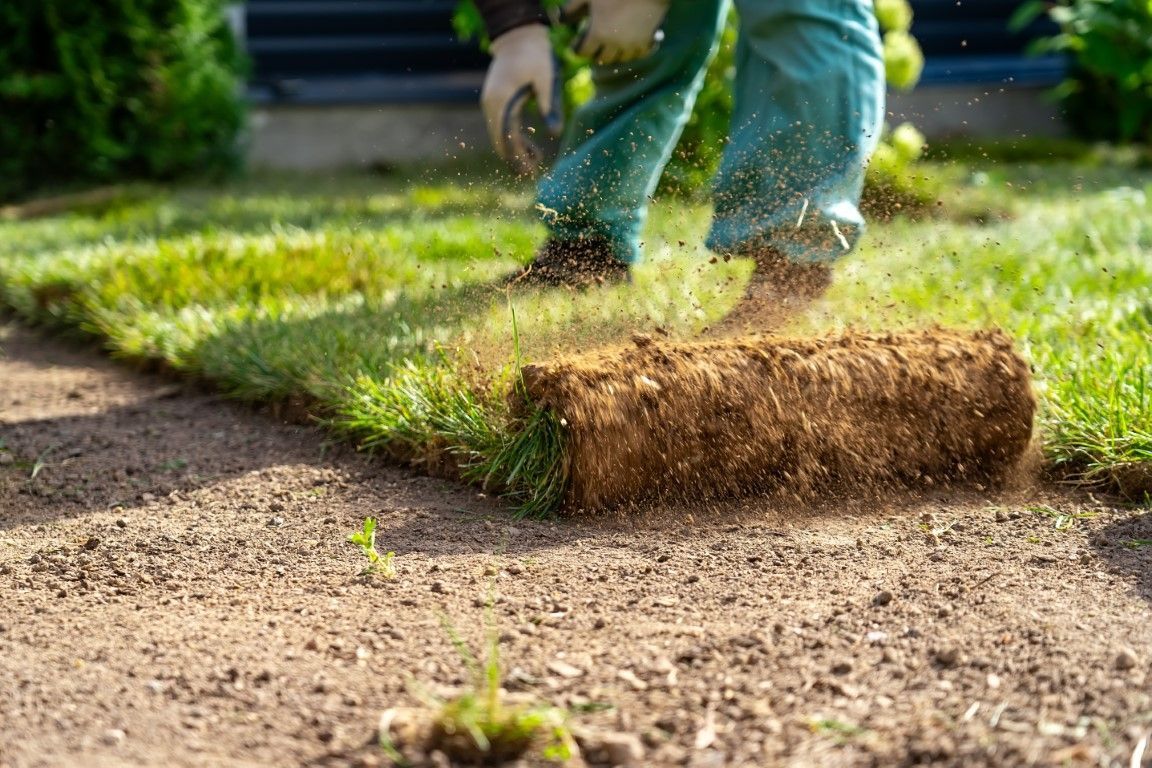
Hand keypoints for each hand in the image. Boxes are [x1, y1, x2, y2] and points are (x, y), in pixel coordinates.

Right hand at [481, 24, 562, 174]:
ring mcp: (491, 103)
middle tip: (530, 175)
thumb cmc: (535, 55)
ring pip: (499, 136)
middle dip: (514, 159)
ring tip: (533, 164)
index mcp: (501, 100)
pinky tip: (530, 148)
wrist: (518, 35)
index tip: (529, 170)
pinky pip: (502, 127)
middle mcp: (491, 104)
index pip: (505, 136)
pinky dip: (513, 139)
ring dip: (514, 151)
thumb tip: (556, 133)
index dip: (516, 155)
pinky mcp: (495, 102)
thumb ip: (550, 105)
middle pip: (499, 140)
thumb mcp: (547, 78)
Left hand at [563, 0, 668, 64]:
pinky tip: (631, 44)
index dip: (578, 48)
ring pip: (620, 59)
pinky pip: (639, 55)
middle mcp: (614, 45)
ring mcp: (631, 46)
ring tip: (612, 43)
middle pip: (601, 59)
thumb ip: (572, 9)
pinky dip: (634, 52)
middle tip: (594, 44)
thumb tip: (557, 20)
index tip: (576, 44)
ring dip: (614, 53)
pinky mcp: (647, 42)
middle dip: (595, 52)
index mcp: (597, 34)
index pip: (583, 52)